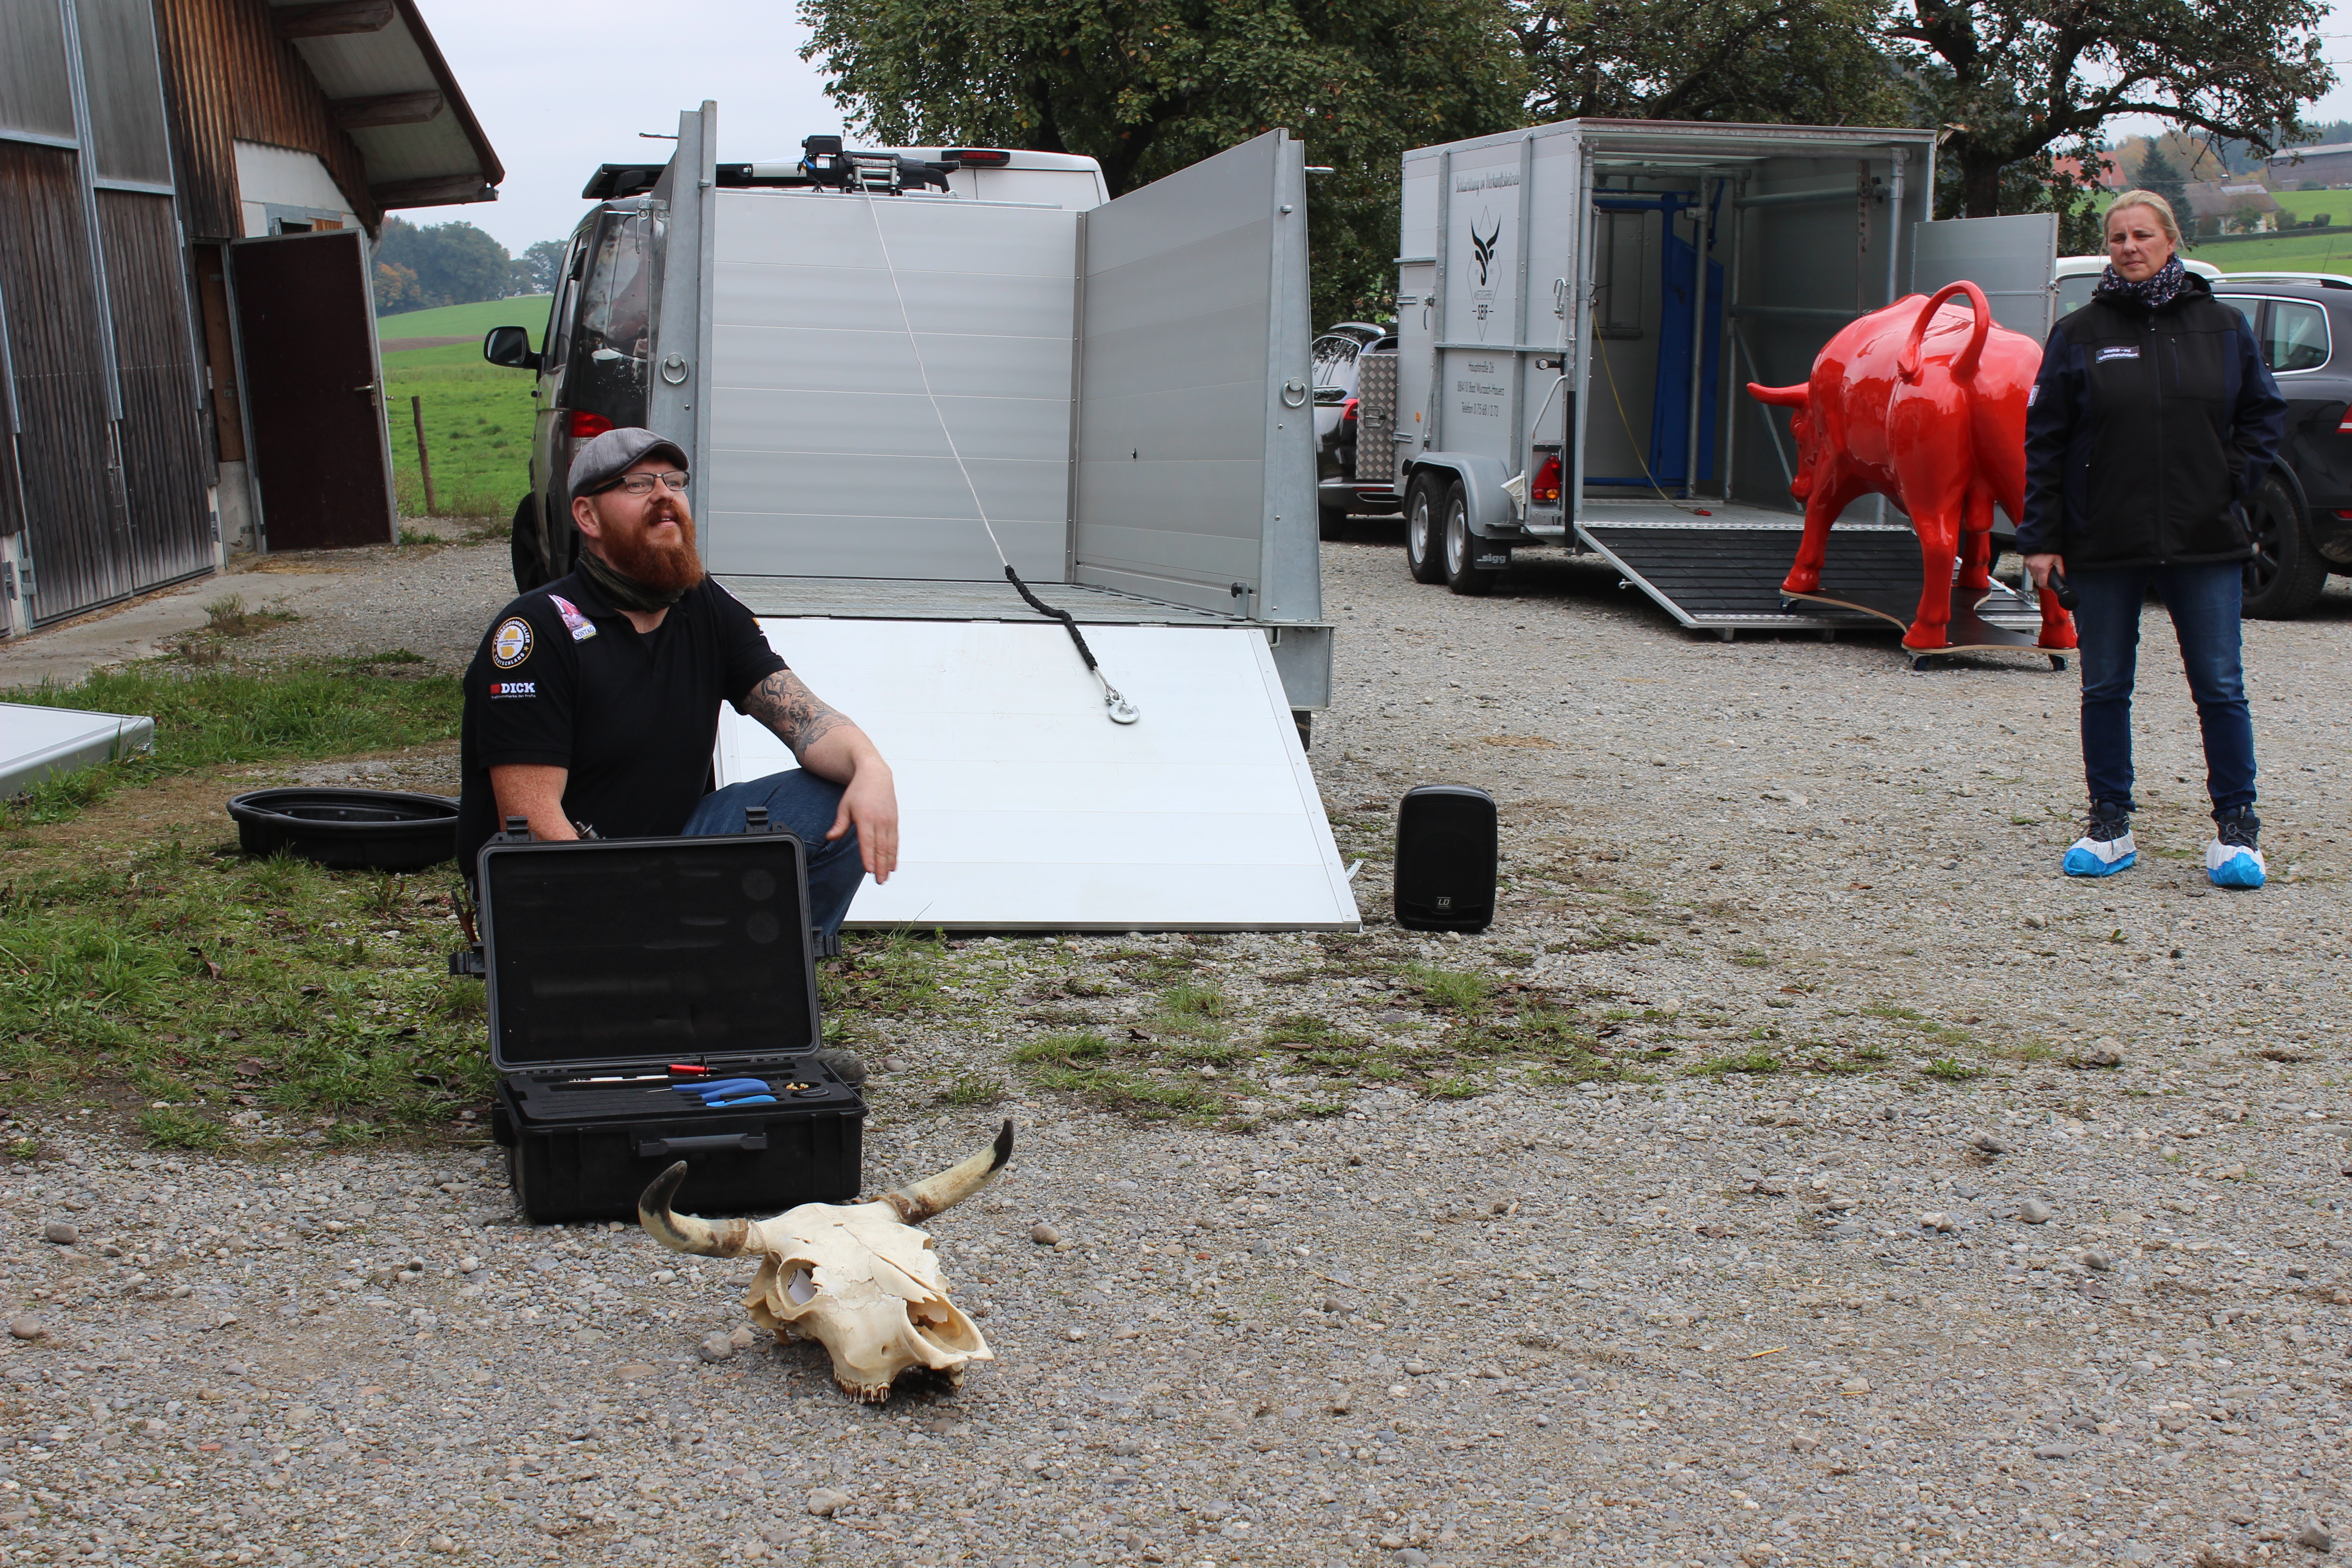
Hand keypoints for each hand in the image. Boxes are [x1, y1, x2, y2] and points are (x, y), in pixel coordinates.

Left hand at [828, 762, 898, 882]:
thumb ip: (839, 824)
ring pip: (890, 847)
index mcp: (866, 817)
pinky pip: (895, 841)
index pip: (867, 841)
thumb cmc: (858, 791)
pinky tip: (892, 865)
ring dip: (888, 863)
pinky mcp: (894, 821)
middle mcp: (880, 820)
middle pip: (881, 848)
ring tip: (885, 877)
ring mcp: (889, 821)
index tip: (869, 870)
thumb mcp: (844, 806)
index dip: (868, 857)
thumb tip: (830, 837)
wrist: (875, 775)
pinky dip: (894, 854)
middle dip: (880, 866)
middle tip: (879, 881)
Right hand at [2023, 552, 2064, 589]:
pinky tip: (2039, 565)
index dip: (2046, 587)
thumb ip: (2061, 569)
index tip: (2049, 586)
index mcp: (2042, 568)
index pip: (2042, 584)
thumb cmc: (2050, 548)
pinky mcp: (2026, 562)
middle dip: (2043, 581)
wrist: (2041, 540)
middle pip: (2037, 581)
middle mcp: (2033, 567)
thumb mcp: (2058, 559)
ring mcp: (2028, 565)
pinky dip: (2034, 570)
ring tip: (2044, 570)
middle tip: (2048, 578)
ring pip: (2033, 576)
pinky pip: (2030, 570)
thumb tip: (2062, 577)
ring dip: (2038, 576)